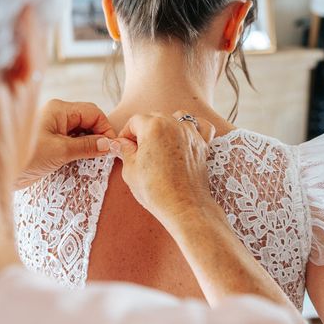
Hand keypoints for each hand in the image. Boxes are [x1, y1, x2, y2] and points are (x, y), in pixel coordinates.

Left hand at [15, 99, 116, 189]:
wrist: (4, 172)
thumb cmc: (27, 157)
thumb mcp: (60, 151)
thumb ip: (86, 146)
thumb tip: (109, 144)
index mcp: (59, 109)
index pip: (93, 112)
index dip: (105, 128)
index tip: (112, 147)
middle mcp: (58, 115)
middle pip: (89, 120)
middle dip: (99, 135)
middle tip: (106, 155)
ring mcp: (54, 128)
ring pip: (82, 131)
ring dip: (91, 143)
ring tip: (96, 159)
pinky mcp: (52, 142)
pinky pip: (74, 141)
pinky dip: (82, 149)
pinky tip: (85, 160)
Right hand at [116, 111, 219, 231]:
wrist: (184, 207)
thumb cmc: (155, 190)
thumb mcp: (130, 170)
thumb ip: (125, 151)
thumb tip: (120, 143)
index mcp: (153, 126)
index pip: (134, 121)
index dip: (126, 134)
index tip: (124, 147)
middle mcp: (173, 124)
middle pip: (154, 117)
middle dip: (143, 129)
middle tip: (137, 150)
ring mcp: (190, 133)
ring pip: (176, 117)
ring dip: (166, 125)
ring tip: (159, 142)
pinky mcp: (202, 145)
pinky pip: (200, 126)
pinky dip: (193, 128)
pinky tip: (185, 137)